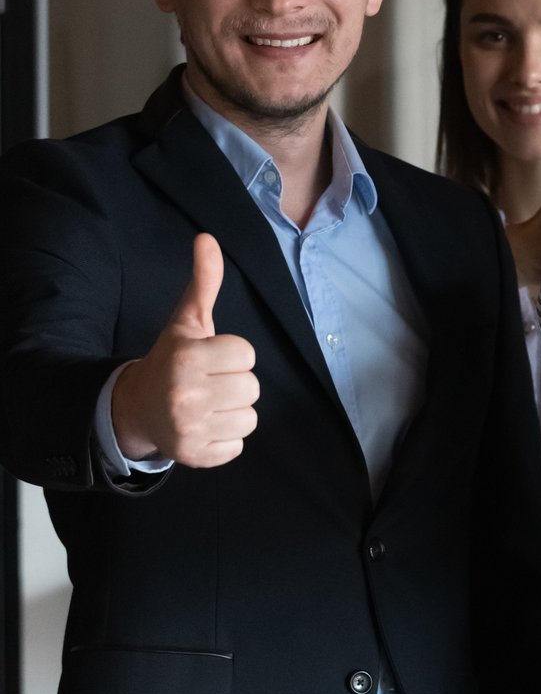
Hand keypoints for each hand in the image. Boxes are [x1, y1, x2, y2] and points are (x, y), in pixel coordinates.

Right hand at [110, 234, 259, 466]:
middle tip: (209, 383)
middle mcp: (185, 393)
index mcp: (187, 358)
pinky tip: (204, 426)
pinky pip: (238, 447)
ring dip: (234, 412)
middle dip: (235, 384)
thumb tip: (207, 239)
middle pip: (251, 388)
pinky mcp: (194, 455)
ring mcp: (188, 427)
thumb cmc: (172, 360)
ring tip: (208, 404)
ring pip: (249, 418)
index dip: (234, 356)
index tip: (212, 358)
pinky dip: (226, 439)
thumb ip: (204, 282)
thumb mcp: (187, 321)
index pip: (247, 355)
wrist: (136, 407)